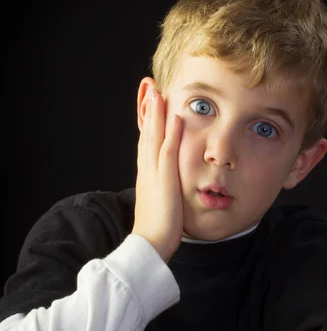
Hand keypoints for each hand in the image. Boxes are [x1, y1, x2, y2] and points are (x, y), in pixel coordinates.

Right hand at [133, 88, 183, 262]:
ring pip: (153, 137)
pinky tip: (175, 117)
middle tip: (148, 86)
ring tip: (157, 91)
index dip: (147, 120)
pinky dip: (170, 133)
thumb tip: (165, 184)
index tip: (149, 101)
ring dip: (155, 113)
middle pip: (146, 133)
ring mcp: (154, 174)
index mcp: (146, 175)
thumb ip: (161, 189)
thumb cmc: (156, 228)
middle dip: (147, 109)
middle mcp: (147, 170)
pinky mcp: (164, 181)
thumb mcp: (159, 203)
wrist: (149, 244)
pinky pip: (167, 152)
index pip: (146, 141)